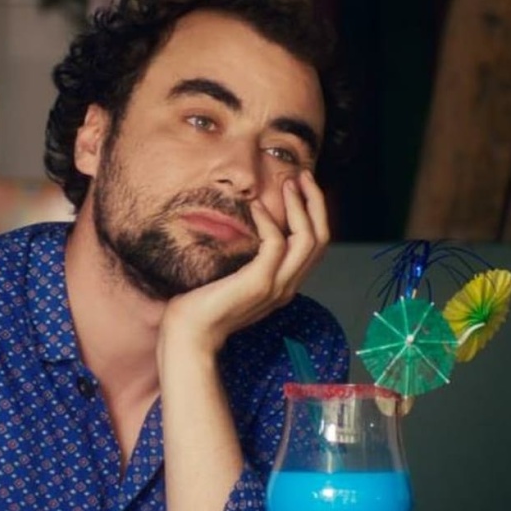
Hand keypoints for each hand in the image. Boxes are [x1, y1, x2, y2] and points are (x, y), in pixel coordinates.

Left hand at [158, 170, 328, 356]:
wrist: (189, 334)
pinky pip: (276, 243)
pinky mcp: (259, 282)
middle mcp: (288, 286)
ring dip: (300, 206)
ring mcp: (276, 286)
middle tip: (303, 175)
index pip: (315, 246)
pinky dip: (269, 221)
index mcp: (285, 284)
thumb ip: (249, 259)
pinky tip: (255, 206)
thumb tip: (247, 227)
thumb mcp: (235, 278)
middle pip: (321, 238)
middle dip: (315, 202)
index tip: (301, 187)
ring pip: (308, 239)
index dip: (314, 213)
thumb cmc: (204, 305)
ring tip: (288, 183)